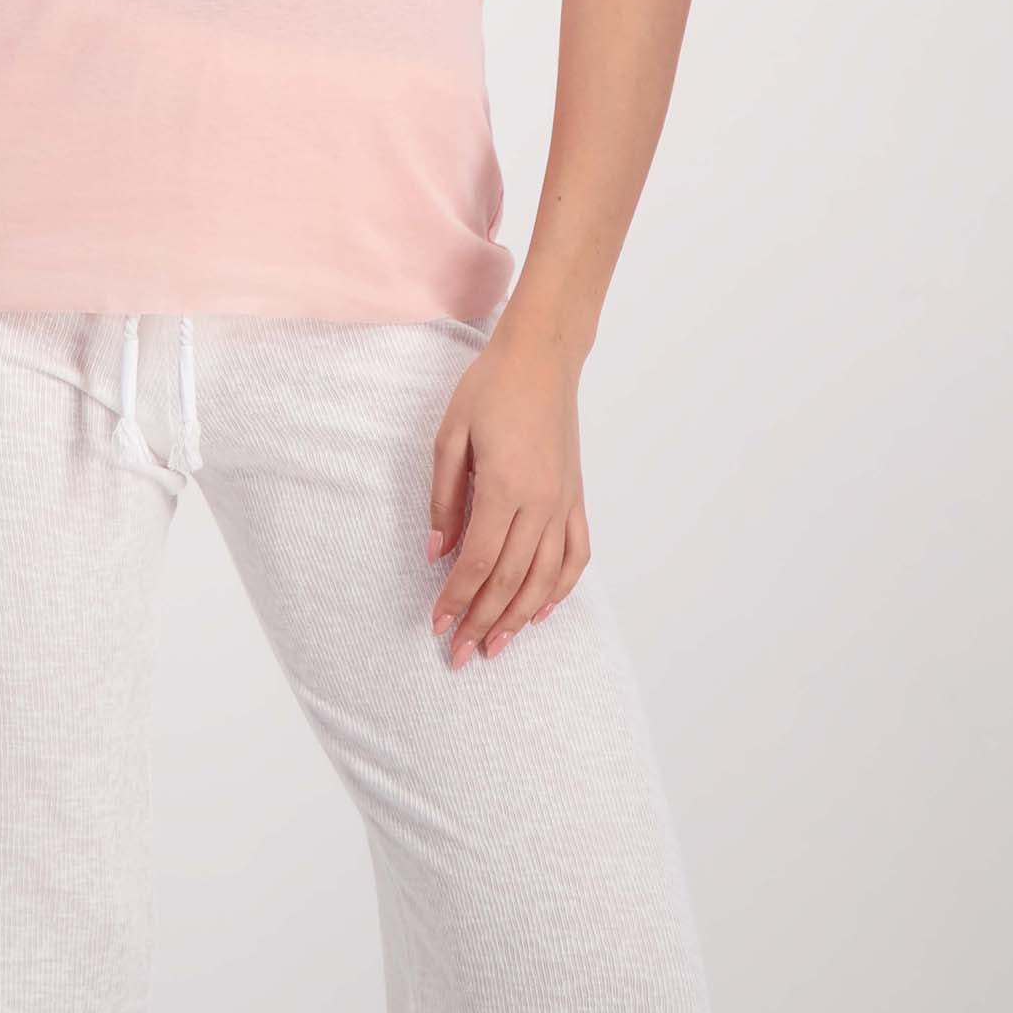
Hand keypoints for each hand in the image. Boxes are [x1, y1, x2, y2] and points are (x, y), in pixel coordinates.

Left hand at [426, 319, 590, 667]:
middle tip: (460, 654)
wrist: (541, 357)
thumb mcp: (451, 435)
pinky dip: (561, 588)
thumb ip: (445, 499)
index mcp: (505, 486)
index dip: (456, 599)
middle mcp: (541, 502)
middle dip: (482, 621)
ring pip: (545, 577)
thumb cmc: (490, 389)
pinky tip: (541, 610)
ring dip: (519, 617)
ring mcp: (564, 502)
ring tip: (497, 644)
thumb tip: (435, 554)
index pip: (478, 562)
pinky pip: (576, 554)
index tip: (437, 625)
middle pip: (510, 579)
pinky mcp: (577, 497)